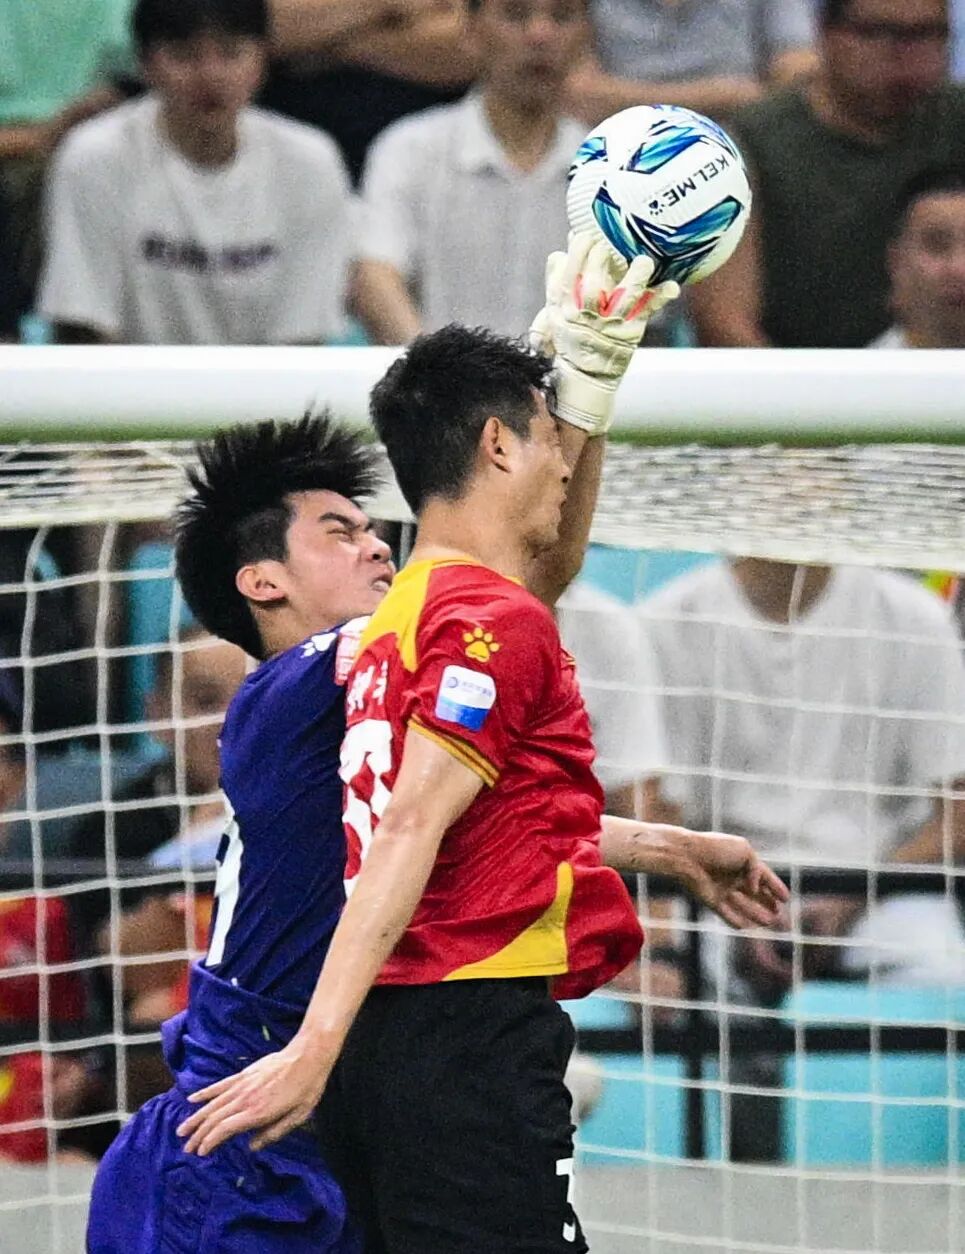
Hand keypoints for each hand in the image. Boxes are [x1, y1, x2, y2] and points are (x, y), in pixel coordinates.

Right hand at [175, 1040, 333, 1155]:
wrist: (309, 1054)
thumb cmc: (306, 1088)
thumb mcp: (297, 1116)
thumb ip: (273, 1133)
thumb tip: (252, 1147)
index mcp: (257, 1112)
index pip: (224, 1129)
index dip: (210, 1142)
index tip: (200, 1153)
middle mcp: (245, 1098)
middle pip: (214, 1118)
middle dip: (198, 1135)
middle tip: (186, 1148)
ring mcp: (242, 1084)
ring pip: (213, 1103)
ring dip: (196, 1117)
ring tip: (182, 1130)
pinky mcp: (244, 1074)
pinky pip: (220, 1085)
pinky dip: (205, 1092)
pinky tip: (192, 1099)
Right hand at [538, 231, 678, 435]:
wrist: (584, 376)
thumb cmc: (570, 338)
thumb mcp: (555, 311)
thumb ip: (557, 281)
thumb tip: (560, 253)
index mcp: (565, 304)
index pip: (569, 271)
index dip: (579, 249)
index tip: (588, 236)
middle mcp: (587, 313)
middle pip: (594, 281)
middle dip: (603, 258)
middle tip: (611, 247)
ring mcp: (610, 322)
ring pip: (624, 295)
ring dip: (635, 277)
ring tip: (644, 261)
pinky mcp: (631, 330)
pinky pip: (648, 310)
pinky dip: (661, 297)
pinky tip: (672, 285)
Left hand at [672, 829, 788, 930]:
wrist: (688, 856)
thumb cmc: (716, 849)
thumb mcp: (744, 851)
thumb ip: (757, 869)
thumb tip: (756, 889)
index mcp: (741, 862)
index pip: (763, 876)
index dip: (775, 887)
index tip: (786, 898)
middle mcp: (733, 877)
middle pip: (754, 894)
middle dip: (767, 903)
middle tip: (779, 914)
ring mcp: (722, 890)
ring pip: (743, 906)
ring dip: (756, 914)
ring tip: (770, 922)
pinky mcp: (712, 901)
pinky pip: (727, 915)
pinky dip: (737, 921)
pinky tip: (748, 928)